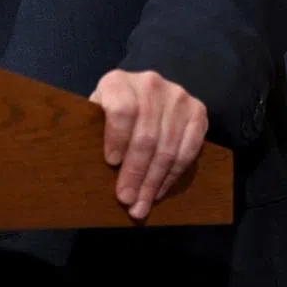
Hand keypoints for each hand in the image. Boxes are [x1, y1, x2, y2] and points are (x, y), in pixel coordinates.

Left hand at [88, 69, 208, 219]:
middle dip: (135, 172)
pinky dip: (172, 176)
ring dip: (153, 182)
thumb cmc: (112, 110)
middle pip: (146, 135)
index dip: (117, 137)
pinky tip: (159, 191)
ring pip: (167, 147)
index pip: (122, 109)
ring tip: (141, 205)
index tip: (111, 163)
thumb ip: (94, 130)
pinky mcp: (198, 111)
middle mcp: (150, 84)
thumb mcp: (97, 112)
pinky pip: (187, 151)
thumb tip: (88, 169)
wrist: (143, 93)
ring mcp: (177, 97)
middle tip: (126, 198)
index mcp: (118, 81)